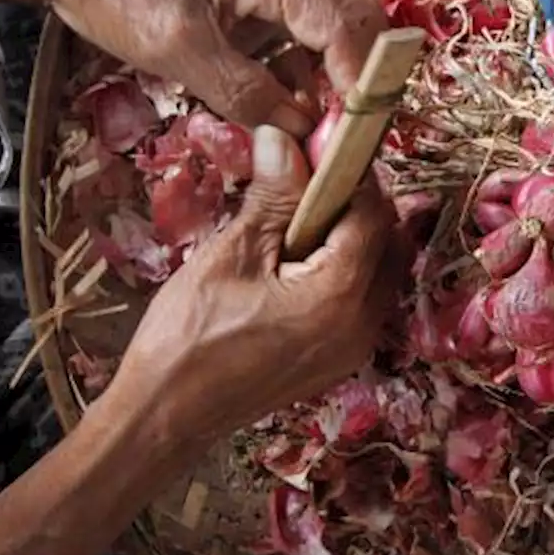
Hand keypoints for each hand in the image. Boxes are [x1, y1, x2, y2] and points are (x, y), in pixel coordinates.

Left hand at [45, 0, 386, 135]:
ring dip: (340, 79)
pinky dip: (309, 78)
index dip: (362, 79)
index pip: (346, 25)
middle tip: (357, 131)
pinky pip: (303, 42)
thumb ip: (245, 93)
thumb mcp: (179, 52)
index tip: (362, 130)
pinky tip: (297, 113)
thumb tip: (299, 130)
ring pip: (336, 32)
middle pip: (358, 21)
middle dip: (366, 76)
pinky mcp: (258, 5)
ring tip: (332, 130)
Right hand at [112, 125, 400, 442]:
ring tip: (299, 217)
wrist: (166, 417)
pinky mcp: (341, 357)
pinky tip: (299, 256)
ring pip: (381, 270)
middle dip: (357, 203)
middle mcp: (364, 323)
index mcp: (341, 295)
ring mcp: (357, 346)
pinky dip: (346, 268)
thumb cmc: (188, 337)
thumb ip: (271, 197)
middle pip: (388, 241)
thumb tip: (284, 137)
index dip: (348, 175)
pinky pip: (364, 298)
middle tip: (308, 181)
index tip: (316, 149)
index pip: (372, 213)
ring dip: (354, 235)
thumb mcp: (230, 256)